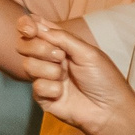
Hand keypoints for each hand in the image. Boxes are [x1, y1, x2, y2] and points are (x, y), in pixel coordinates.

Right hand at [17, 16, 133, 134]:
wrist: (109, 110)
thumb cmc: (104, 79)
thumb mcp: (87, 52)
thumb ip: (62, 37)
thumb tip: (37, 24)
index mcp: (61, 45)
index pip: (36, 29)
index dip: (27, 25)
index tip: (30, 29)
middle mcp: (50, 59)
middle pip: (25, 45)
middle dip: (39, 48)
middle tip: (59, 56)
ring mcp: (45, 77)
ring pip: (28, 65)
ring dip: (49, 70)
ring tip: (65, 77)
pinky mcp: (42, 96)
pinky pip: (36, 86)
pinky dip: (51, 88)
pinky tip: (63, 93)